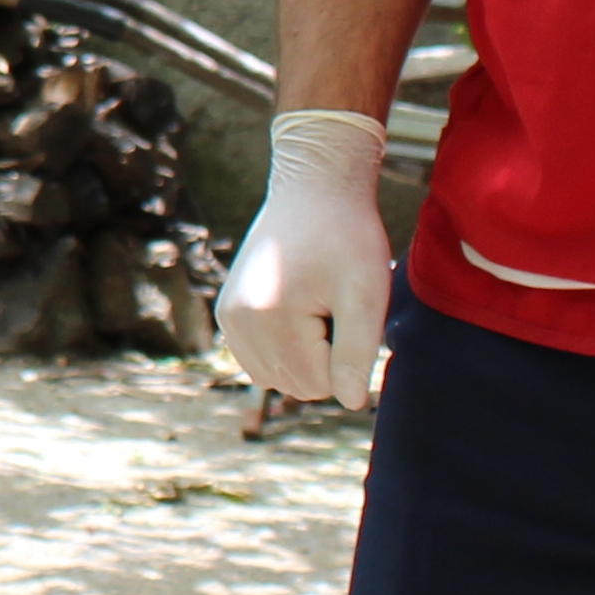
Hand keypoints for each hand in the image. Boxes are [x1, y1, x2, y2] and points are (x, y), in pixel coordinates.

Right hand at [218, 108, 395, 404]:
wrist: (313, 190)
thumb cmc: (347, 237)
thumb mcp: (366, 293)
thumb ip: (357, 352)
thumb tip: (350, 404)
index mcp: (269, 317)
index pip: (322, 384)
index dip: (348, 355)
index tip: (346, 309)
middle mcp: (237, 322)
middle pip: (299, 385)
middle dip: (326, 356)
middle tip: (333, 304)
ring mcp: (228, 319)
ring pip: (279, 378)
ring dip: (307, 354)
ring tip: (316, 305)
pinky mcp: (228, 314)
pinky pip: (261, 362)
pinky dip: (286, 349)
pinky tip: (298, 311)